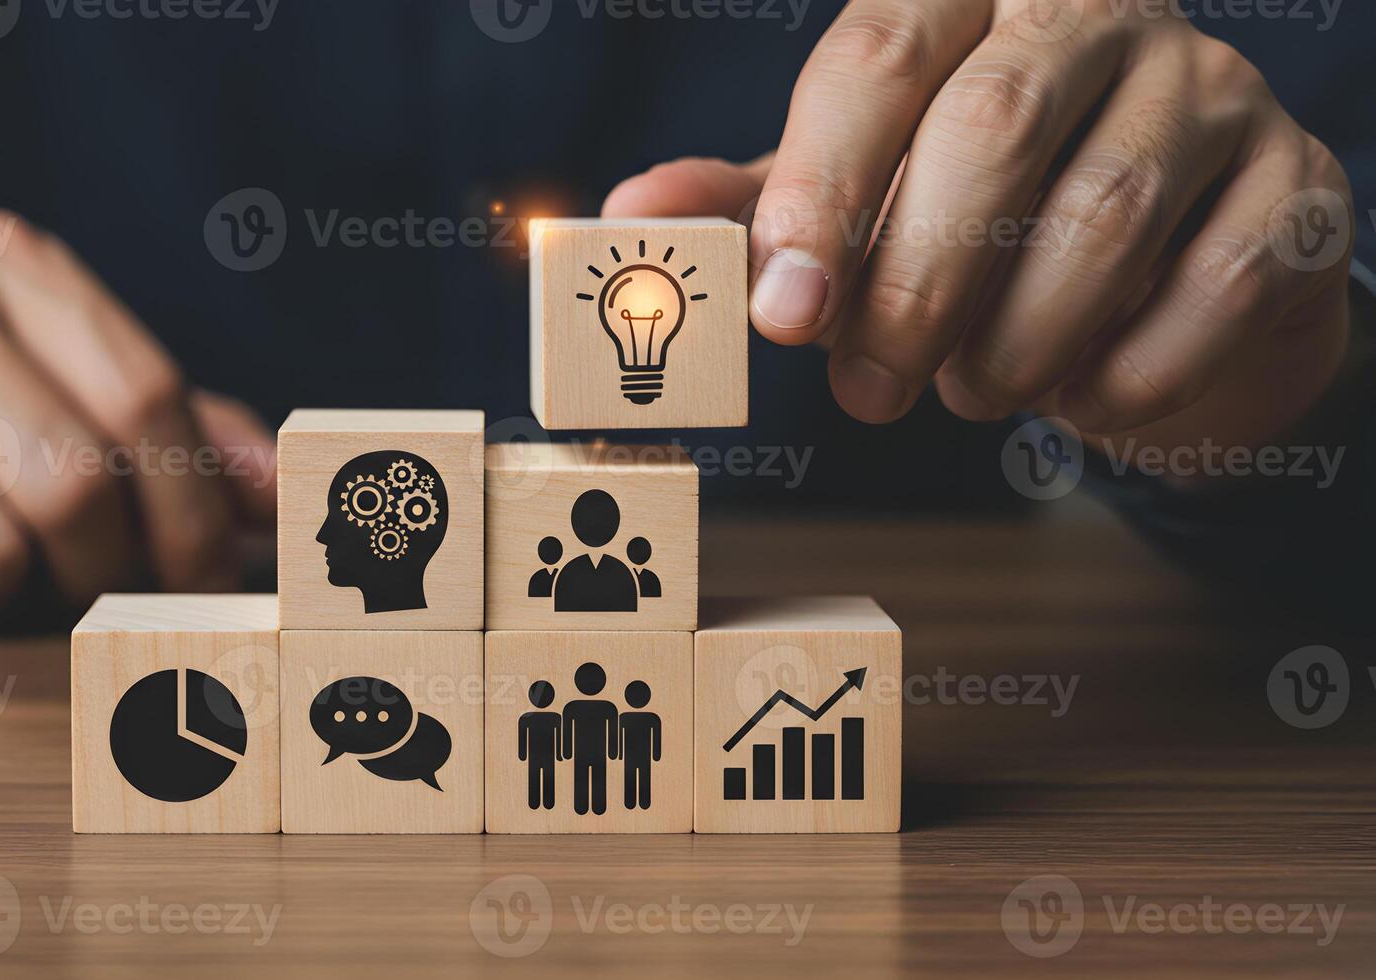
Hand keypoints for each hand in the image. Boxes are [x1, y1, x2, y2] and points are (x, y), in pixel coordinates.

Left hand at [605, 0, 1353, 454]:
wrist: (1165, 270)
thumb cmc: (984, 219)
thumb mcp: (858, 200)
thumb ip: (758, 203)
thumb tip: (626, 211)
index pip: (879, 59)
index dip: (818, 191)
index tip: (781, 314)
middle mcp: (1099, 12)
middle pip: (993, 132)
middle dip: (912, 288)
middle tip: (867, 392)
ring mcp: (1215, 89)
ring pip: (1100, 218)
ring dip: (1010, 344)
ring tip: (970, 392)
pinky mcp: (1295, 186)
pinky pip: (1208, 290)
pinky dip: (1122, 374)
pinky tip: (1077, 396)